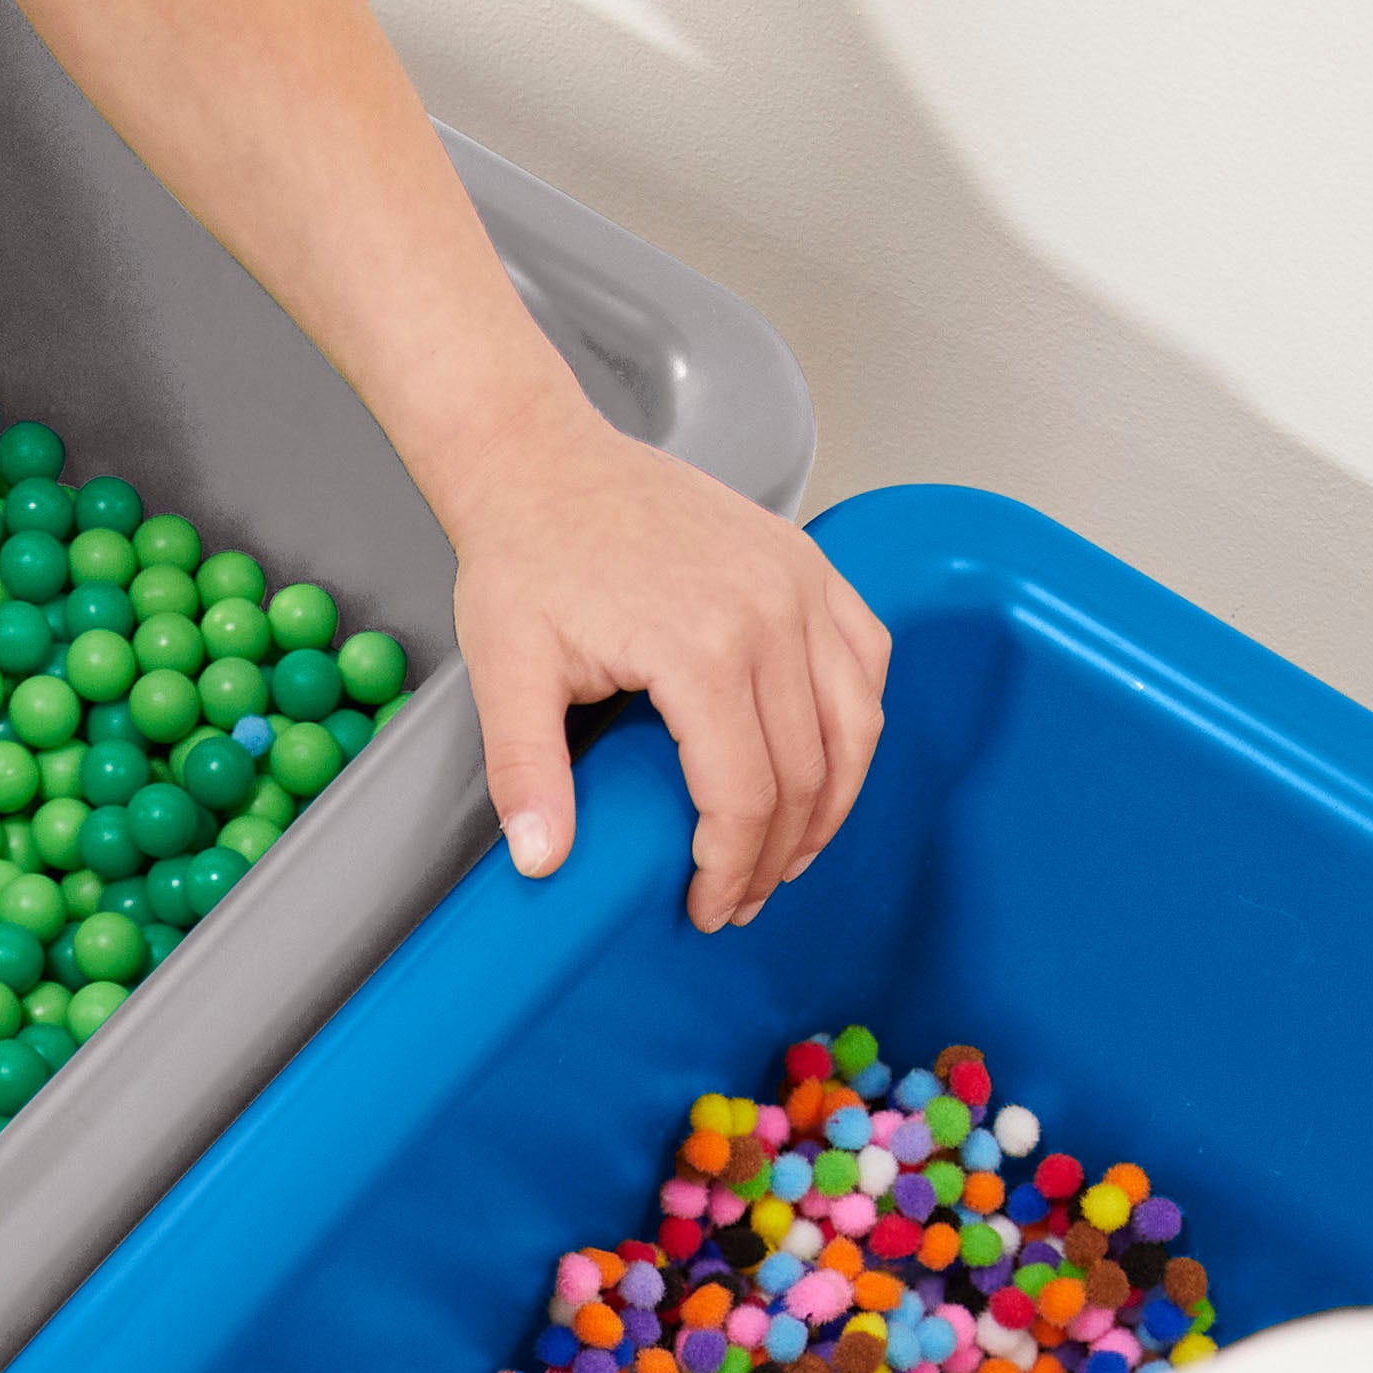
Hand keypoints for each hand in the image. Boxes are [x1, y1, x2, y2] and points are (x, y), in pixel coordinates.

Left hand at [436, 398, 888, 931]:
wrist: (546, 464)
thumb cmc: (528, 560)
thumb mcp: (507, 674)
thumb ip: (527, 773)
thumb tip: (541, 861)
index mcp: (703, 648)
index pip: (745, 795)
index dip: (731, 868)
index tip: (706, 908)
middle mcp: (771, 612)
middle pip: (806, 772)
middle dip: (776, 855)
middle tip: (739, 900)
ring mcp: (800, 581)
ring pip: (854, 722)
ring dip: (830, 803)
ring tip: (787, 854)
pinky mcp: (808, 563)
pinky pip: (865, 657)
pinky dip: (855, 723)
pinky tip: (823, 767)